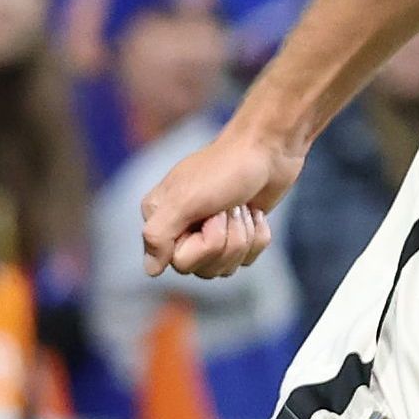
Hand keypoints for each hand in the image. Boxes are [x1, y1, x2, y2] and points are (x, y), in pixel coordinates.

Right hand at [137, 110, 301, 277]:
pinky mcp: (236, 235)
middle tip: (229, 207)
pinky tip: (255, 212)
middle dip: (228, 239)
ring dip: (244, 235)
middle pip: (205, 270)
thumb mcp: (184, 200)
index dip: (205, 244)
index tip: (211, 214)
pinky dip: (258, 235)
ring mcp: (210, 234)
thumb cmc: (224, 169)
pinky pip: (248, 259)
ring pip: (227, 267)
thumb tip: (150, 271)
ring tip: (241, 207)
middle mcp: (181, 230)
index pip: (180, 263)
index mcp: (161, 219)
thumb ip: (158, 235)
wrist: (268, 148)